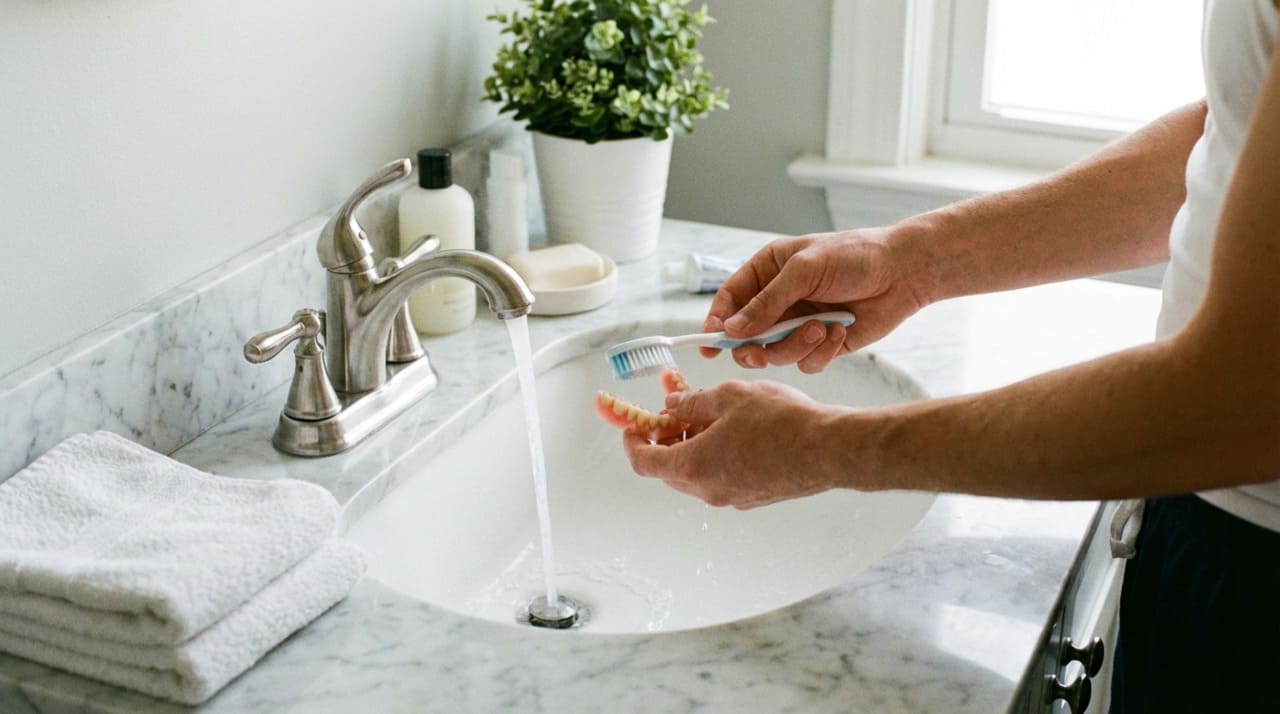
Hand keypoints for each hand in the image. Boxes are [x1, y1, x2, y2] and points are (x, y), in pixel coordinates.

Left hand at [621, 379, 852, 508]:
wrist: (829, 449)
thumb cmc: (781, 421)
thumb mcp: (729, 396)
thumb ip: (692, 402)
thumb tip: (672, 404)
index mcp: (693, 466)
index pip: (643, 462)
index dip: (632, 442)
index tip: (633, 425)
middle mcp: (708, 490)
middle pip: (669, 469)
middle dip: (665, 439)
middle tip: (675, 411)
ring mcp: (732, 498)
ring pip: (696, 473)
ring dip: (692, 446)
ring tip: (708, 415)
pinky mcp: (754, 497)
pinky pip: (721, 478)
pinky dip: (715, 457)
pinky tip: (733, 431)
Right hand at [704, 228, 929, 372]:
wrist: (903, 273)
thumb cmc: (854, 256)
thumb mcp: (804, 270)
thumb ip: (767, 301)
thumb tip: (733, 329)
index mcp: (767, 273)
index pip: (729, 301)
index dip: (716, 323)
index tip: (709, 344)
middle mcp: (778, 302)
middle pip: (746, 337)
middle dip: (754, 347)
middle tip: (760, 353)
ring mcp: (798, 325)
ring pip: (775, 355)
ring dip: (796, 346)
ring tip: (821, 328)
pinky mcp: (821, 345)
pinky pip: (805, 364)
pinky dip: (821, 352)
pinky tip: (840, 331)